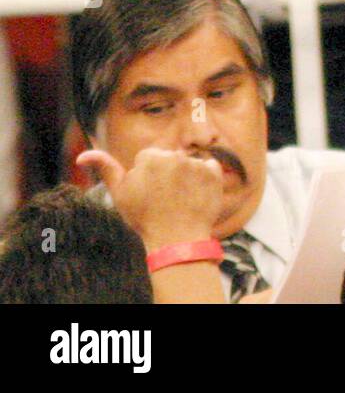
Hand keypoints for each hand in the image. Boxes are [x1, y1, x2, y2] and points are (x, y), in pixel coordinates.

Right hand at [77, 147, 223, 248]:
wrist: (174, 239)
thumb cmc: (143, 217)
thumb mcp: (119, 194)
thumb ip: (105, 168)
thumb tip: (81, 156)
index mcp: (150, 157)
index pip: (149, 157)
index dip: (146, 176)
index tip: (148, 193)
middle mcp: (175, 155)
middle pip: (170, 159)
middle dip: (167, 173)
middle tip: (164, 198)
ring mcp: (196, 163)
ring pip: (188, 163)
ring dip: (186, 176)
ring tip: (179, 199)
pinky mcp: (214, 172)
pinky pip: (210, 168)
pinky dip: (205, 179)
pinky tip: (195, 195)